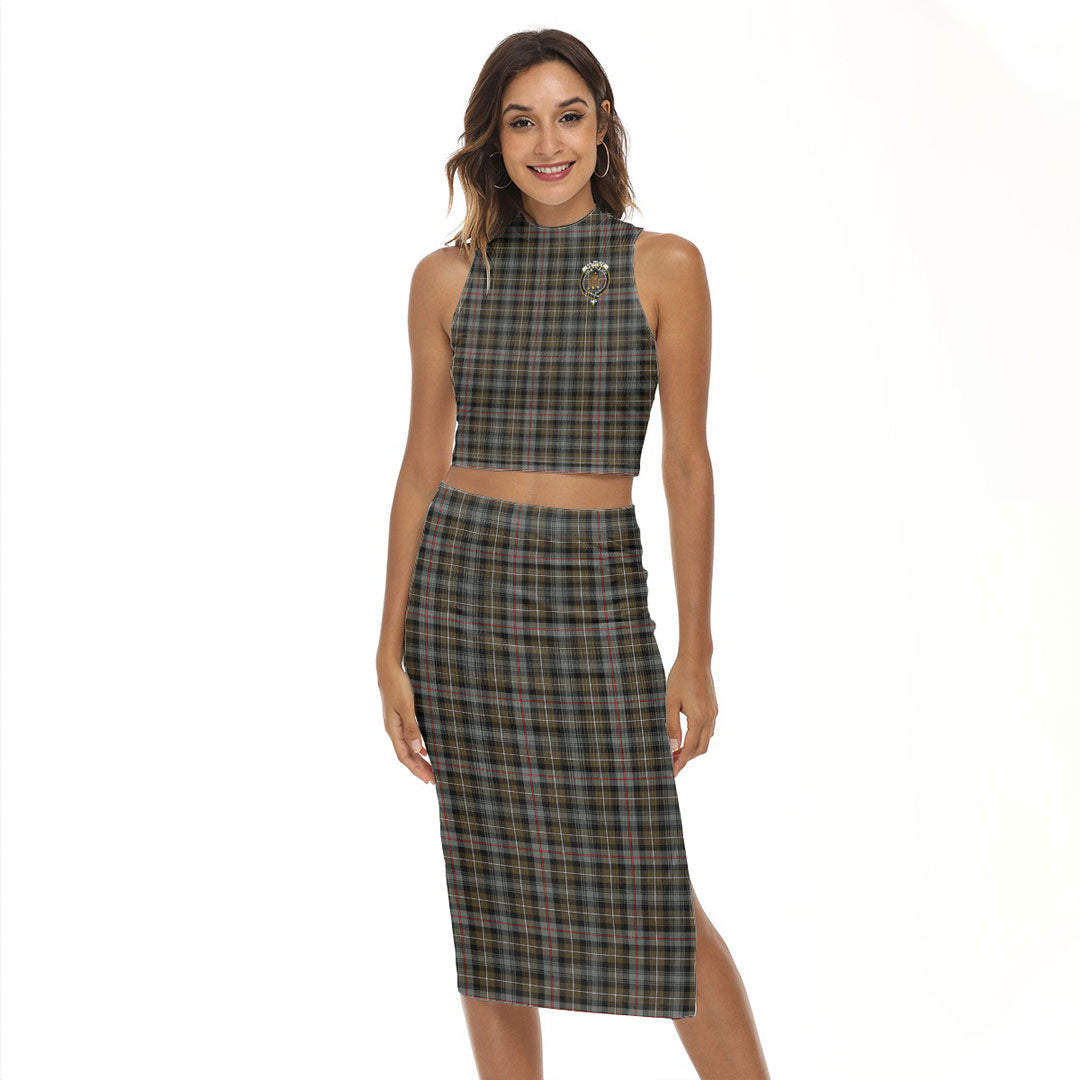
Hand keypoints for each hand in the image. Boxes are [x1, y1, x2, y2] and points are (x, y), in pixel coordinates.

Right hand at [380, 663, 434, 784]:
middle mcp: (393, 729)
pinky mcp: (400, 717)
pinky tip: (425, 750)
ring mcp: (396, 724)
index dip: (416, 769)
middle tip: (434, 779)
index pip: (405, 756)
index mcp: (393, 729)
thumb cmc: (398, 686)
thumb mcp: (407, 706)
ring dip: (419, 760)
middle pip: (407, 755)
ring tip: (431, 769)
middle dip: (419, 768)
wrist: (389, 669)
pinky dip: (417, 747)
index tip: (429, 779)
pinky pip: (408, 738)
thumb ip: (412, 728)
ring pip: (408, 748)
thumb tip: (418, 750)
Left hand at [665, 653, 717, 777]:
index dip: (680, 762)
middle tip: (671, 764)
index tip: (672, 773)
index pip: (689, 748)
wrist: (696, 659)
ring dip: (693, 750)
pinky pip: (708, 730)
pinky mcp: (713, 708)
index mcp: (699, 718)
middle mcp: (709, 718)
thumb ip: (672, 725)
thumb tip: (673, 746)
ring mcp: (714, 713)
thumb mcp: (670, 702)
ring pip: (706, 740)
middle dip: (686, 759)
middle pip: (700, 748)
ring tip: (676, 753)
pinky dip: (698, 739)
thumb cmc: (680, 678)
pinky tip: (686, 738)